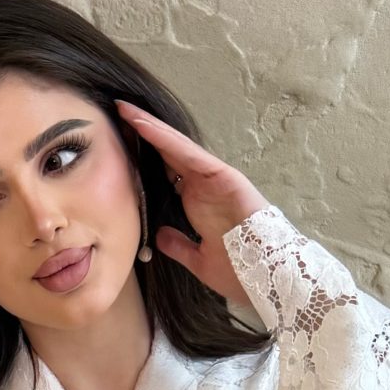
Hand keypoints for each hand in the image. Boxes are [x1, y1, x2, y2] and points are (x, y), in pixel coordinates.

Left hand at [115, 100, 267, 310]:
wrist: (269, 279)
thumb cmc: (241, 273)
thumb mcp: (199, 261)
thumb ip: (179, 246)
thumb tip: (159, 237)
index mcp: (198, 204)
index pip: (166, 174)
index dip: (145, 158)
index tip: (122, 145)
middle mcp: (204, 186)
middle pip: (169, 153)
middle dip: (145, 133)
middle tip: (120, 112)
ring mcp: (213, 178)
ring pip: (176, 147)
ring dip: (151, 128)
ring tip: (126, 110)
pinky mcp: (222, 175)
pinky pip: (189, 153)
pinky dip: (165, 139)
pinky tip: (144, 125)